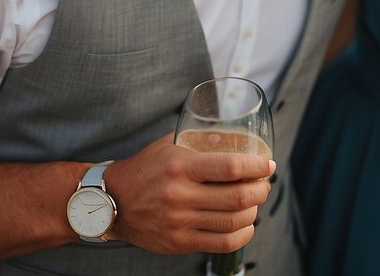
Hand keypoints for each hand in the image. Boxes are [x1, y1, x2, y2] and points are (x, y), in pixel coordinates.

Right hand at [103, 132, 274, 254]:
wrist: (111, 201)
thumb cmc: (145, 168)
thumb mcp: (169, 145)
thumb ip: (199, 140)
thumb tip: (235, 136)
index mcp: (181, 166)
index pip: (231, 167)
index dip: (257, 166)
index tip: (268, 165)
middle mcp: (180, 195)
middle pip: (238, 196)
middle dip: (261, 190)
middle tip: (264, 184)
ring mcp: (179, 222)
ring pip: (233, 221)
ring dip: (254, 211)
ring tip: (254, 203)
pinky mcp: (178, 242)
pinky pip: (222, 243)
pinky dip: (242, 235)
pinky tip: (246, 226)